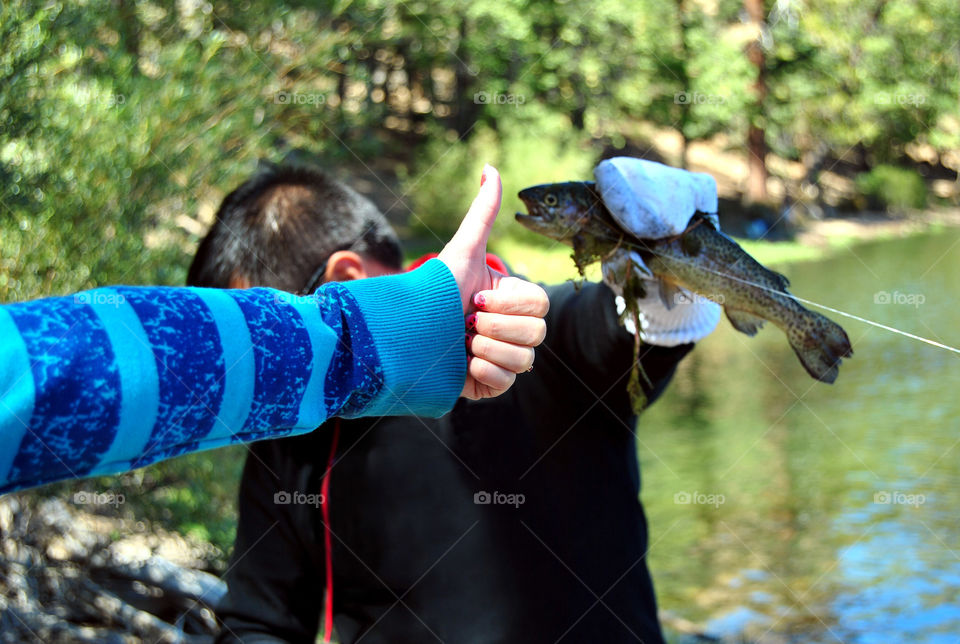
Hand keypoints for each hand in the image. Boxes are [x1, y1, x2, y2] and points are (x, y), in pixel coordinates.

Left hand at [438, 165, 548, 398]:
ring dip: (487, 350)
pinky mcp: (488, 384)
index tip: (474, 300)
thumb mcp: (461, 250)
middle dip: (496, 328)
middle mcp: (512, 329)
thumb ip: (481, 212)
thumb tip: (490, 167)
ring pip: (524, 362)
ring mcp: (502, 358)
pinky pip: (506, 384)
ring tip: (459, 343)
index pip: (540, 305)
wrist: (401, 333)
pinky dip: (484, 373)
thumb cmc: (433, 290)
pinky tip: (460, 364)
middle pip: (537, 334)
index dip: (508, 305)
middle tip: (464, 323)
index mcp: (513, 300)